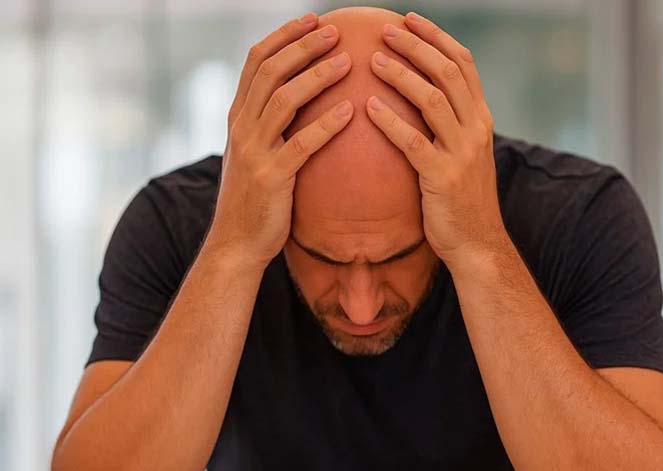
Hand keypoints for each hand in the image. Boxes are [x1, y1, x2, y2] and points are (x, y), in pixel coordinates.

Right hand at [206, 13, 353, 266]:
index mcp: (239, 117)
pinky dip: (326, 124)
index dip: (284, 36)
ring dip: (316, 76)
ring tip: (346, 60)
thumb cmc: (257, 198)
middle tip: (335, 30)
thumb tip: (302, 98)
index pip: (256, 62)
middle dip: (302, 46)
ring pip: (282, 99)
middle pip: (269, 71)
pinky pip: (301, 144)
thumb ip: (271, 124)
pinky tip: (350, 110)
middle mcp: (241, 127)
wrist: (237, 243)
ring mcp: (253, 151)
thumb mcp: (257, 153)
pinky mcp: (271, 178)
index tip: (312, 20)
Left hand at [366, 12, 505, 266]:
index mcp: (481, 119)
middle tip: (384, 29)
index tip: (409, 19)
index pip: (463, 64)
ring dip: (401, 74)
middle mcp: (476, 128)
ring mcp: (462, 152)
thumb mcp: (464, 154)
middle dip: (416, 46)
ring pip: (433, 99)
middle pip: (449, 72)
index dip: (436, 38)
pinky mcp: (443, 177)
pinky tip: (367, 106)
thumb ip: (450, 125)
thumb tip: (421, 97)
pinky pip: (413, 141)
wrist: (477, 243)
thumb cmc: (461, 199)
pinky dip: (390, 120)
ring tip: (372, 59)